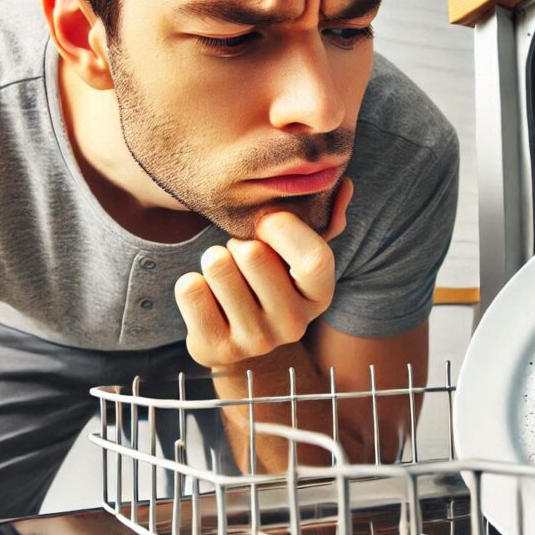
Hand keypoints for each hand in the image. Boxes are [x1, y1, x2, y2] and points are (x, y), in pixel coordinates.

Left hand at [174, 177, 353, 367]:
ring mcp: (256, 341)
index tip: (265, 224)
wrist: (240, 340)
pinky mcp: (216, 349)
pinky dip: (191, 282)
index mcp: (321, 296)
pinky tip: (207, 295)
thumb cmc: (271, 281)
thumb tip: (344, 185)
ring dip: (213, 258)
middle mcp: (294, 325)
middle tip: (241, 254)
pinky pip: (190, 288)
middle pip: (253, 254)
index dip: (282, 228)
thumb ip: (324, 217)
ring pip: (217, 266)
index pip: (313, 256)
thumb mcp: (300, 253)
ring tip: (225, 273)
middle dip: (238, 241)